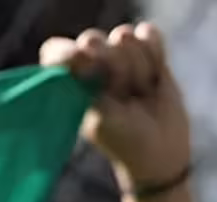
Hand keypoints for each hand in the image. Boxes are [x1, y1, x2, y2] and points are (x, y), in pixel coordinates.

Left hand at [40, 23, 191, 190]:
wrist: (161, 152)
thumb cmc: (124, 141)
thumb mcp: (100, 118)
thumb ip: (87, 83)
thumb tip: (85, 48)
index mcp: (69, 80)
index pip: (56, 51)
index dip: (70, 56)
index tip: (88, 72)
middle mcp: (91, 63)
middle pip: (93, 40)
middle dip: (113, 70)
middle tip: (122, 99)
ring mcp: (119, 56)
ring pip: (124, 37)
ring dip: (139, 70)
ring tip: (141, 95)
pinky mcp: (147, 53)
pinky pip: (150, 34)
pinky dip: (155, 53)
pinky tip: (156, 77)